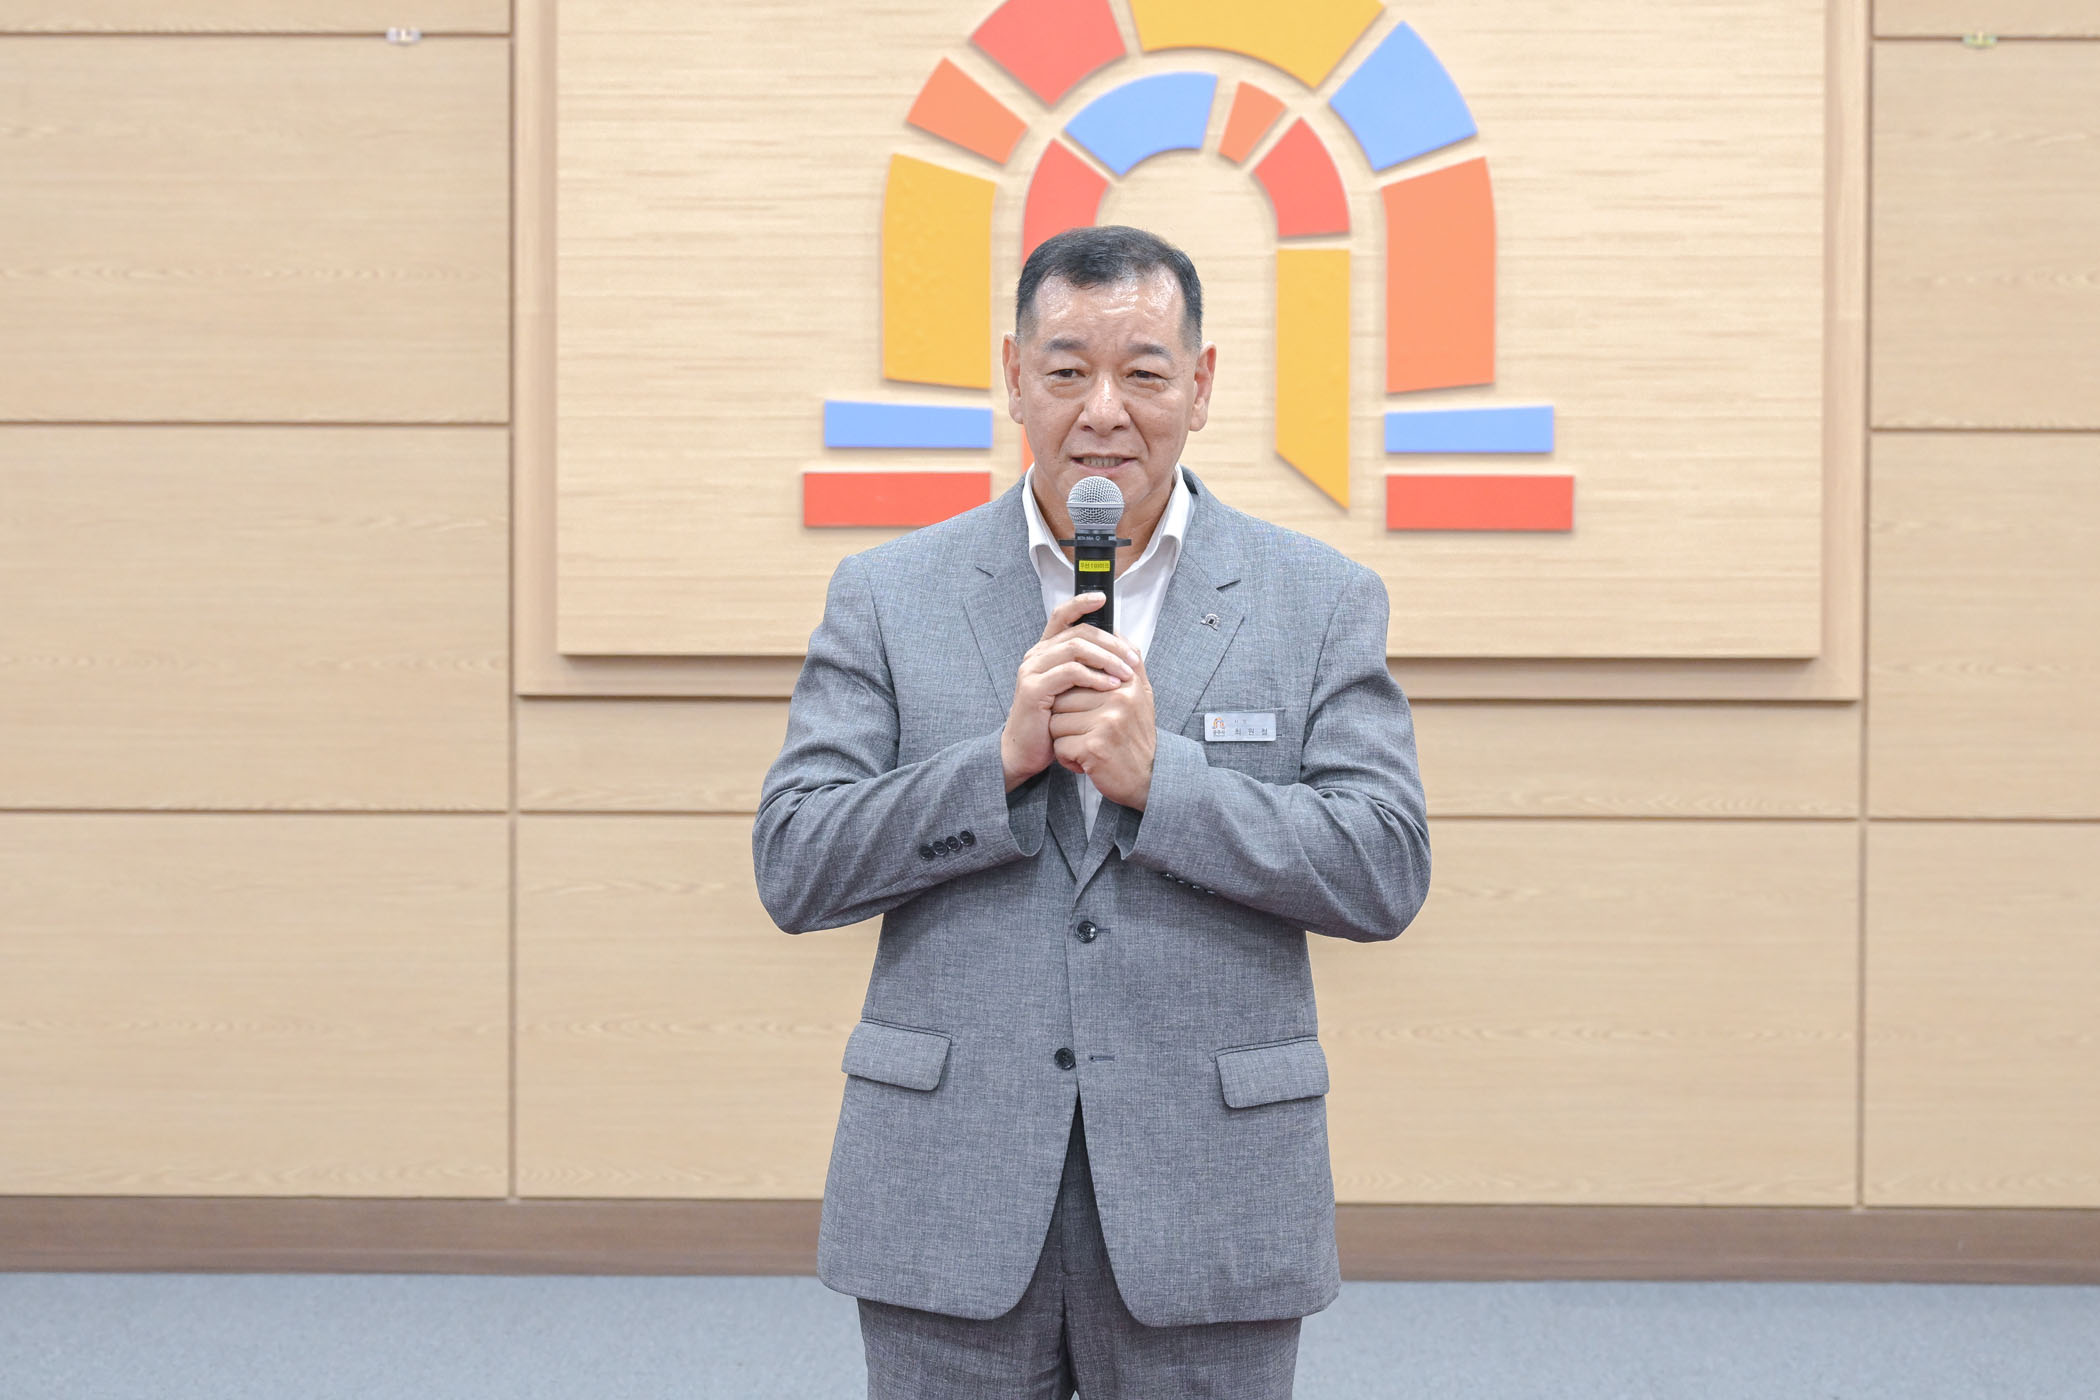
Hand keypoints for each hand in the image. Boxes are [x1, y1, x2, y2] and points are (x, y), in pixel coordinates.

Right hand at [1001, 592, 1139, 790]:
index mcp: (1045, 650)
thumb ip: (1089, 668)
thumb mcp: (1074, 690)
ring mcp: (1032, 670)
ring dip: (1107, 659)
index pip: (1061, 615)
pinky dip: (1095, 676)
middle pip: (1078, 632)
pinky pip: (1070, 672)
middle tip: (1133, 658)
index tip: (1103, 598)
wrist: (1027, 750)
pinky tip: (1110, 686)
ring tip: (1127, 673)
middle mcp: (1036, 655)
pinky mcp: (1033, 688)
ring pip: (1075, 648)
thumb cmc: (1054, 721)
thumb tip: (1123, 651)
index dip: (1081, 602)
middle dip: (1111, 642)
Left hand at [1049, 643, 1154, 809]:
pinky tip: (1086, 761)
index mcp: (1127, 681)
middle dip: (1066, 719)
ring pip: (1056, 722)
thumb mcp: (1141, 694)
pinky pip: (1060, 746)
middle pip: (1062, 698)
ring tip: (1088, 745)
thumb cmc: (1137, 736)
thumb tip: (1114, 630)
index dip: (1073, 696)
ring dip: (1065, 740)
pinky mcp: (1095, 747)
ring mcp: (1108, 722)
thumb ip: (1129, 662)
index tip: (1083, 710)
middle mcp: (1119, 698)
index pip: (1077, 675)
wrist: (1148, 778)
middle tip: (1087, 732)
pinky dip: (1067, 758)